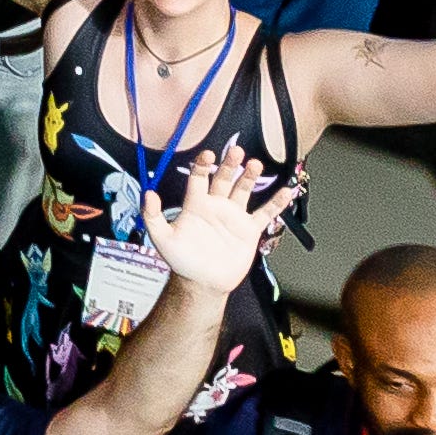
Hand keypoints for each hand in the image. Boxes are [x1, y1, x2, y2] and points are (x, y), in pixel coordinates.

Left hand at [150, 139, 291, 295]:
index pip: (199, 178)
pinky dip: (276, 203)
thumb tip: (149, 194)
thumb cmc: (182, 261)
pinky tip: (286, 191)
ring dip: (250, 177)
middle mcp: (216, 206)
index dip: (203, 165)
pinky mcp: (249, 230)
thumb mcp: (162, 238)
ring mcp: (233, 217)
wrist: (202, 283)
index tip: (208, 155)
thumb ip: (154, 216)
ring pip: (244, 190)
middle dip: (229, 164)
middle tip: (236, 151)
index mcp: (196, 205)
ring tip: (255, 164)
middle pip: (224, 178)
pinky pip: (265, 213)